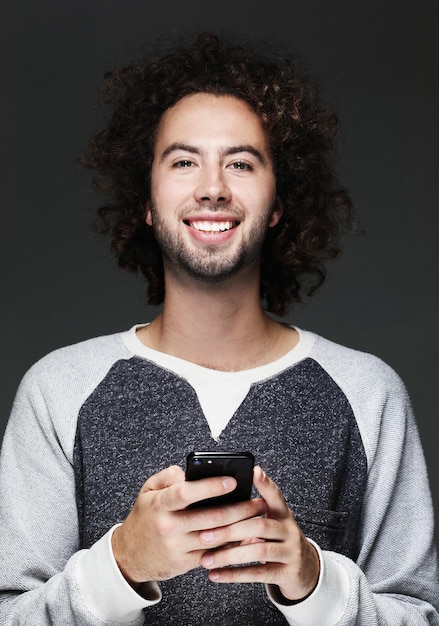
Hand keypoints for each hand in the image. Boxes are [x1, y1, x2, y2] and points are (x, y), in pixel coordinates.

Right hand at [111, 465, 265, 587]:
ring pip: (216, 538)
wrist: (130, 555)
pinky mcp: (184, 563)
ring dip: (241, 528)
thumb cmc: (145, 517)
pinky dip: (231, 545)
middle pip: (210, 518)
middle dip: (239, 509)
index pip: (186, 493)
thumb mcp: (148, 490)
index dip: (211, 487)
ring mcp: (177, 547)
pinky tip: (246, 536)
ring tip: (257, 518)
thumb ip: (168, 476)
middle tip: (258, 501)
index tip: (232, 480)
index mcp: (159, 505)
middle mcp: (168, 527)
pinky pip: (213, 553)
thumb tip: (189, 472)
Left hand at [199, 466, 319, 601]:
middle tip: (204, 535)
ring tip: (206, 559)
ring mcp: (291, 552)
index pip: (275, 495)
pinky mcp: (288, 573)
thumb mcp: (272, 525)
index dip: (265, 484)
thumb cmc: (278, 542)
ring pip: (259, 550)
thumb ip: (252, 516)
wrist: (305, 572)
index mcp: (283, 514)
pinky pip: (259, 573)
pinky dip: (235, 574)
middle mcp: (289, 530)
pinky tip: (216, 575)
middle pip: (260, 525)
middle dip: (230, 530)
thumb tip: (216, 506)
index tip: (253, 471)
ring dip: (229, 555)